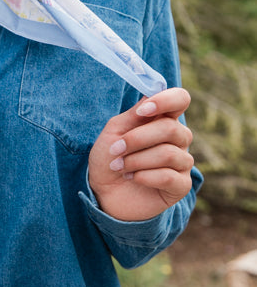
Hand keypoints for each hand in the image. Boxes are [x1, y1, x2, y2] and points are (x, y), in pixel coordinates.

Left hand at [88, 87, 193, 221]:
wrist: (104, 192)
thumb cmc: (110, 157)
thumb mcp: (114, 131)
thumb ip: (134, 114)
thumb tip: (150, 95)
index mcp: (163, 119)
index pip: (180, 99)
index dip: (166, 101)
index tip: (143, 111)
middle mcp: (178, 139)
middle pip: (171, 129)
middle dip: (137, 139)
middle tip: (116, 150)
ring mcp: (182, 162)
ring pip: (168, 154)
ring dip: (136, 160)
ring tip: (119, 166)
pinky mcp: (181, 186)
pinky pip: (169, 176)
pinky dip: (144, 176)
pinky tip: (132, 178)